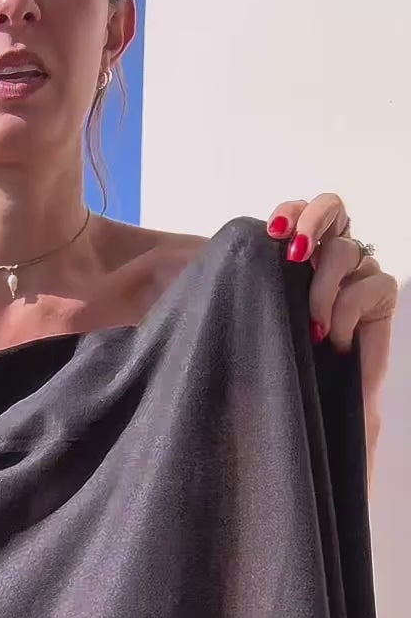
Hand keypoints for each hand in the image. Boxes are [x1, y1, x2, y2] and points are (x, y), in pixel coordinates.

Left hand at [267, 195, 397, 470]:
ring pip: (343, 252)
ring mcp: (360, 272)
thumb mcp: (263, 322)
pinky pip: (365, 287)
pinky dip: (344, 314)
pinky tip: (335, 343)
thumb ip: (259, 286)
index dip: (292, 211)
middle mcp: (335, 257)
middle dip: (312, 222)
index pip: (303, 211)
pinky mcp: (382, 295)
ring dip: (320, 291)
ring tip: (311, 330)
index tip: (273, 232)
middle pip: (332, 207)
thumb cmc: (284, 368)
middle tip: (296, 255)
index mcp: (305, 255)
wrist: (318, 410)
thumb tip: (236, 257)